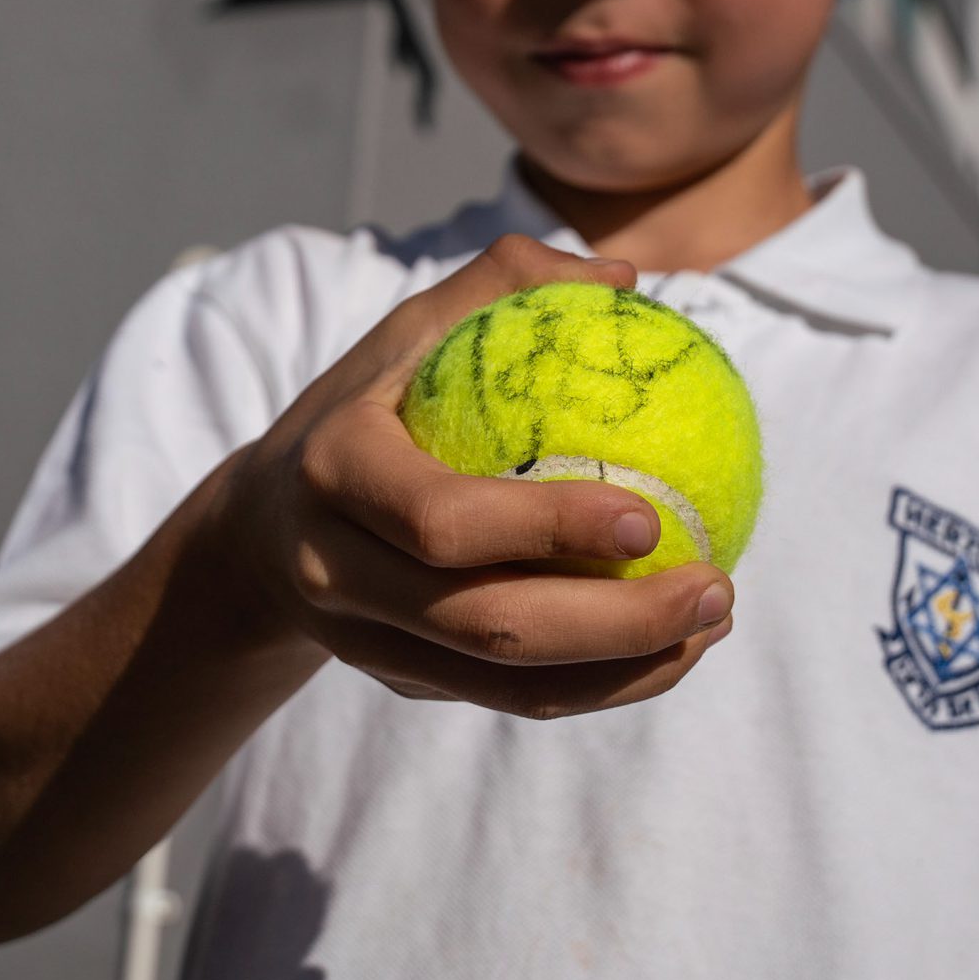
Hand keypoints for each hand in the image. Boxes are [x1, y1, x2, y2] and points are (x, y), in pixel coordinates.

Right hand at [197, 233, 736, 719]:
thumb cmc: (360, 406)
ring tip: (714, 620)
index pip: (441, 520)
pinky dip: (602, 685)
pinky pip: (512, 699)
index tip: (650, 515)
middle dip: (616, 622)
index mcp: (336, 473)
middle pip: (487, 624)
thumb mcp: (405, 334)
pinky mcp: (402, 683)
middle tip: (716, 584)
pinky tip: (670, 647)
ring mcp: (368, 641)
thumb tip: (625, 280)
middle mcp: (338, 572)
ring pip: (509, 683)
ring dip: (627, 667)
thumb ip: (504, 286)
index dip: (547, 527)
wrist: (262, 530)